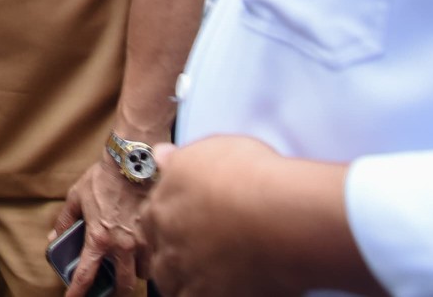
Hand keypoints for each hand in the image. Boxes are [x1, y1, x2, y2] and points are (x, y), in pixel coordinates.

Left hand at [52, 158, 146, 296]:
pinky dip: (150, 259)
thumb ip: (65, 221)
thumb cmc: (104, 178)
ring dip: (136, 273)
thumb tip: (53, 237)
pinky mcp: (159, 234)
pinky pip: (157, 257)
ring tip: (129, 266)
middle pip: (123, 286)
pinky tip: (145, 252)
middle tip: (112, 289)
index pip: (86, 275)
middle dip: (117, 292)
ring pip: (143, 273)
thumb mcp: (76, 197)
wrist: (132, 162)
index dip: (77, 293)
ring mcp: (143, 242)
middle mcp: (122, 246)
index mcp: (98, 238)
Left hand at [146, 136, 366, 296]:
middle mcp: (167, 241)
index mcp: (162, 205)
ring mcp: (186, 273)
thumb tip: (163, 157)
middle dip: (174, 253)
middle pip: (159, 253)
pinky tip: (230, 289)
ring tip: (217, 274)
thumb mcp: (210, 152)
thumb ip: (180, 161)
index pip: (151, 219)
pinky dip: (210, 294)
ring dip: (188, 279)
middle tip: (204, 251)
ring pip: (173, 283)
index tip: (186, 223)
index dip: (170, 221)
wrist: (281, 216)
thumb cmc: (252, 179)